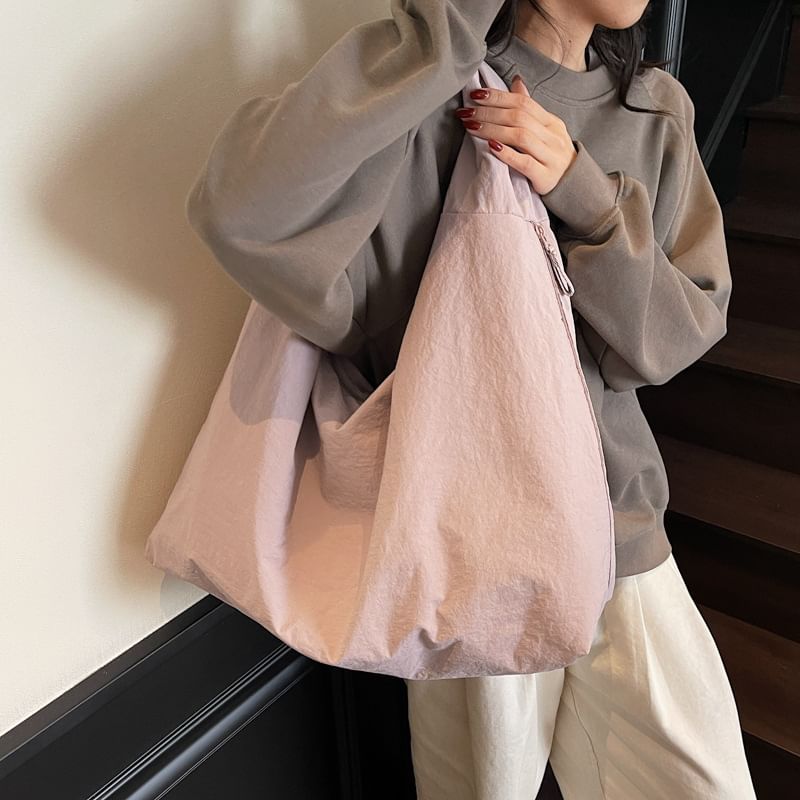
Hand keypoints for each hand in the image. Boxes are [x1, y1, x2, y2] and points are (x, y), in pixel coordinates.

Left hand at [455, 74, 577, 194]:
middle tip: (466, 112)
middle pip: (519, 117)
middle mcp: (552, 136)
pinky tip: (490, 147)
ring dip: (492, 130)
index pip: (523, 102)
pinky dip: (506, 154)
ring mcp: (550, 156)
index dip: (498, 96)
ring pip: (520, 137)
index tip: (475, 94)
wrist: (573, 186)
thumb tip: (516, 82)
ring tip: (471, 127)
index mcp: (551, 122)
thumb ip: (530, 110)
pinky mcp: (545, 176)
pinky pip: (524, 162)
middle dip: (489, 112)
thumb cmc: (552, 157)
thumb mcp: (545, 130)